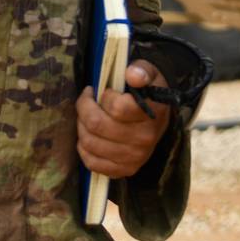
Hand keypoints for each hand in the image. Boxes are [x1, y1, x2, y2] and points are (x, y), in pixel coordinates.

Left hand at [77, 61, 172, 178]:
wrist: (157, 118)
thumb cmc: (148, 92)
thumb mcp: (148, 74)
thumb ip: (141, 70)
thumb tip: (132, 74)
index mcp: (152, 113)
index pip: (116, 107)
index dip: (103, 96)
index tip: (102, 90)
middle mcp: (144, 139)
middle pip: (97, 125)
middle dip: (84, 108)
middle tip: (86, 100)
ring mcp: (135, 157)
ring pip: (90, 143)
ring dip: (81, 126)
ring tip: (87, 116)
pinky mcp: (125, 170)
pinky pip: (92, 163)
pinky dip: (84, 149)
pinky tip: (89, 135)